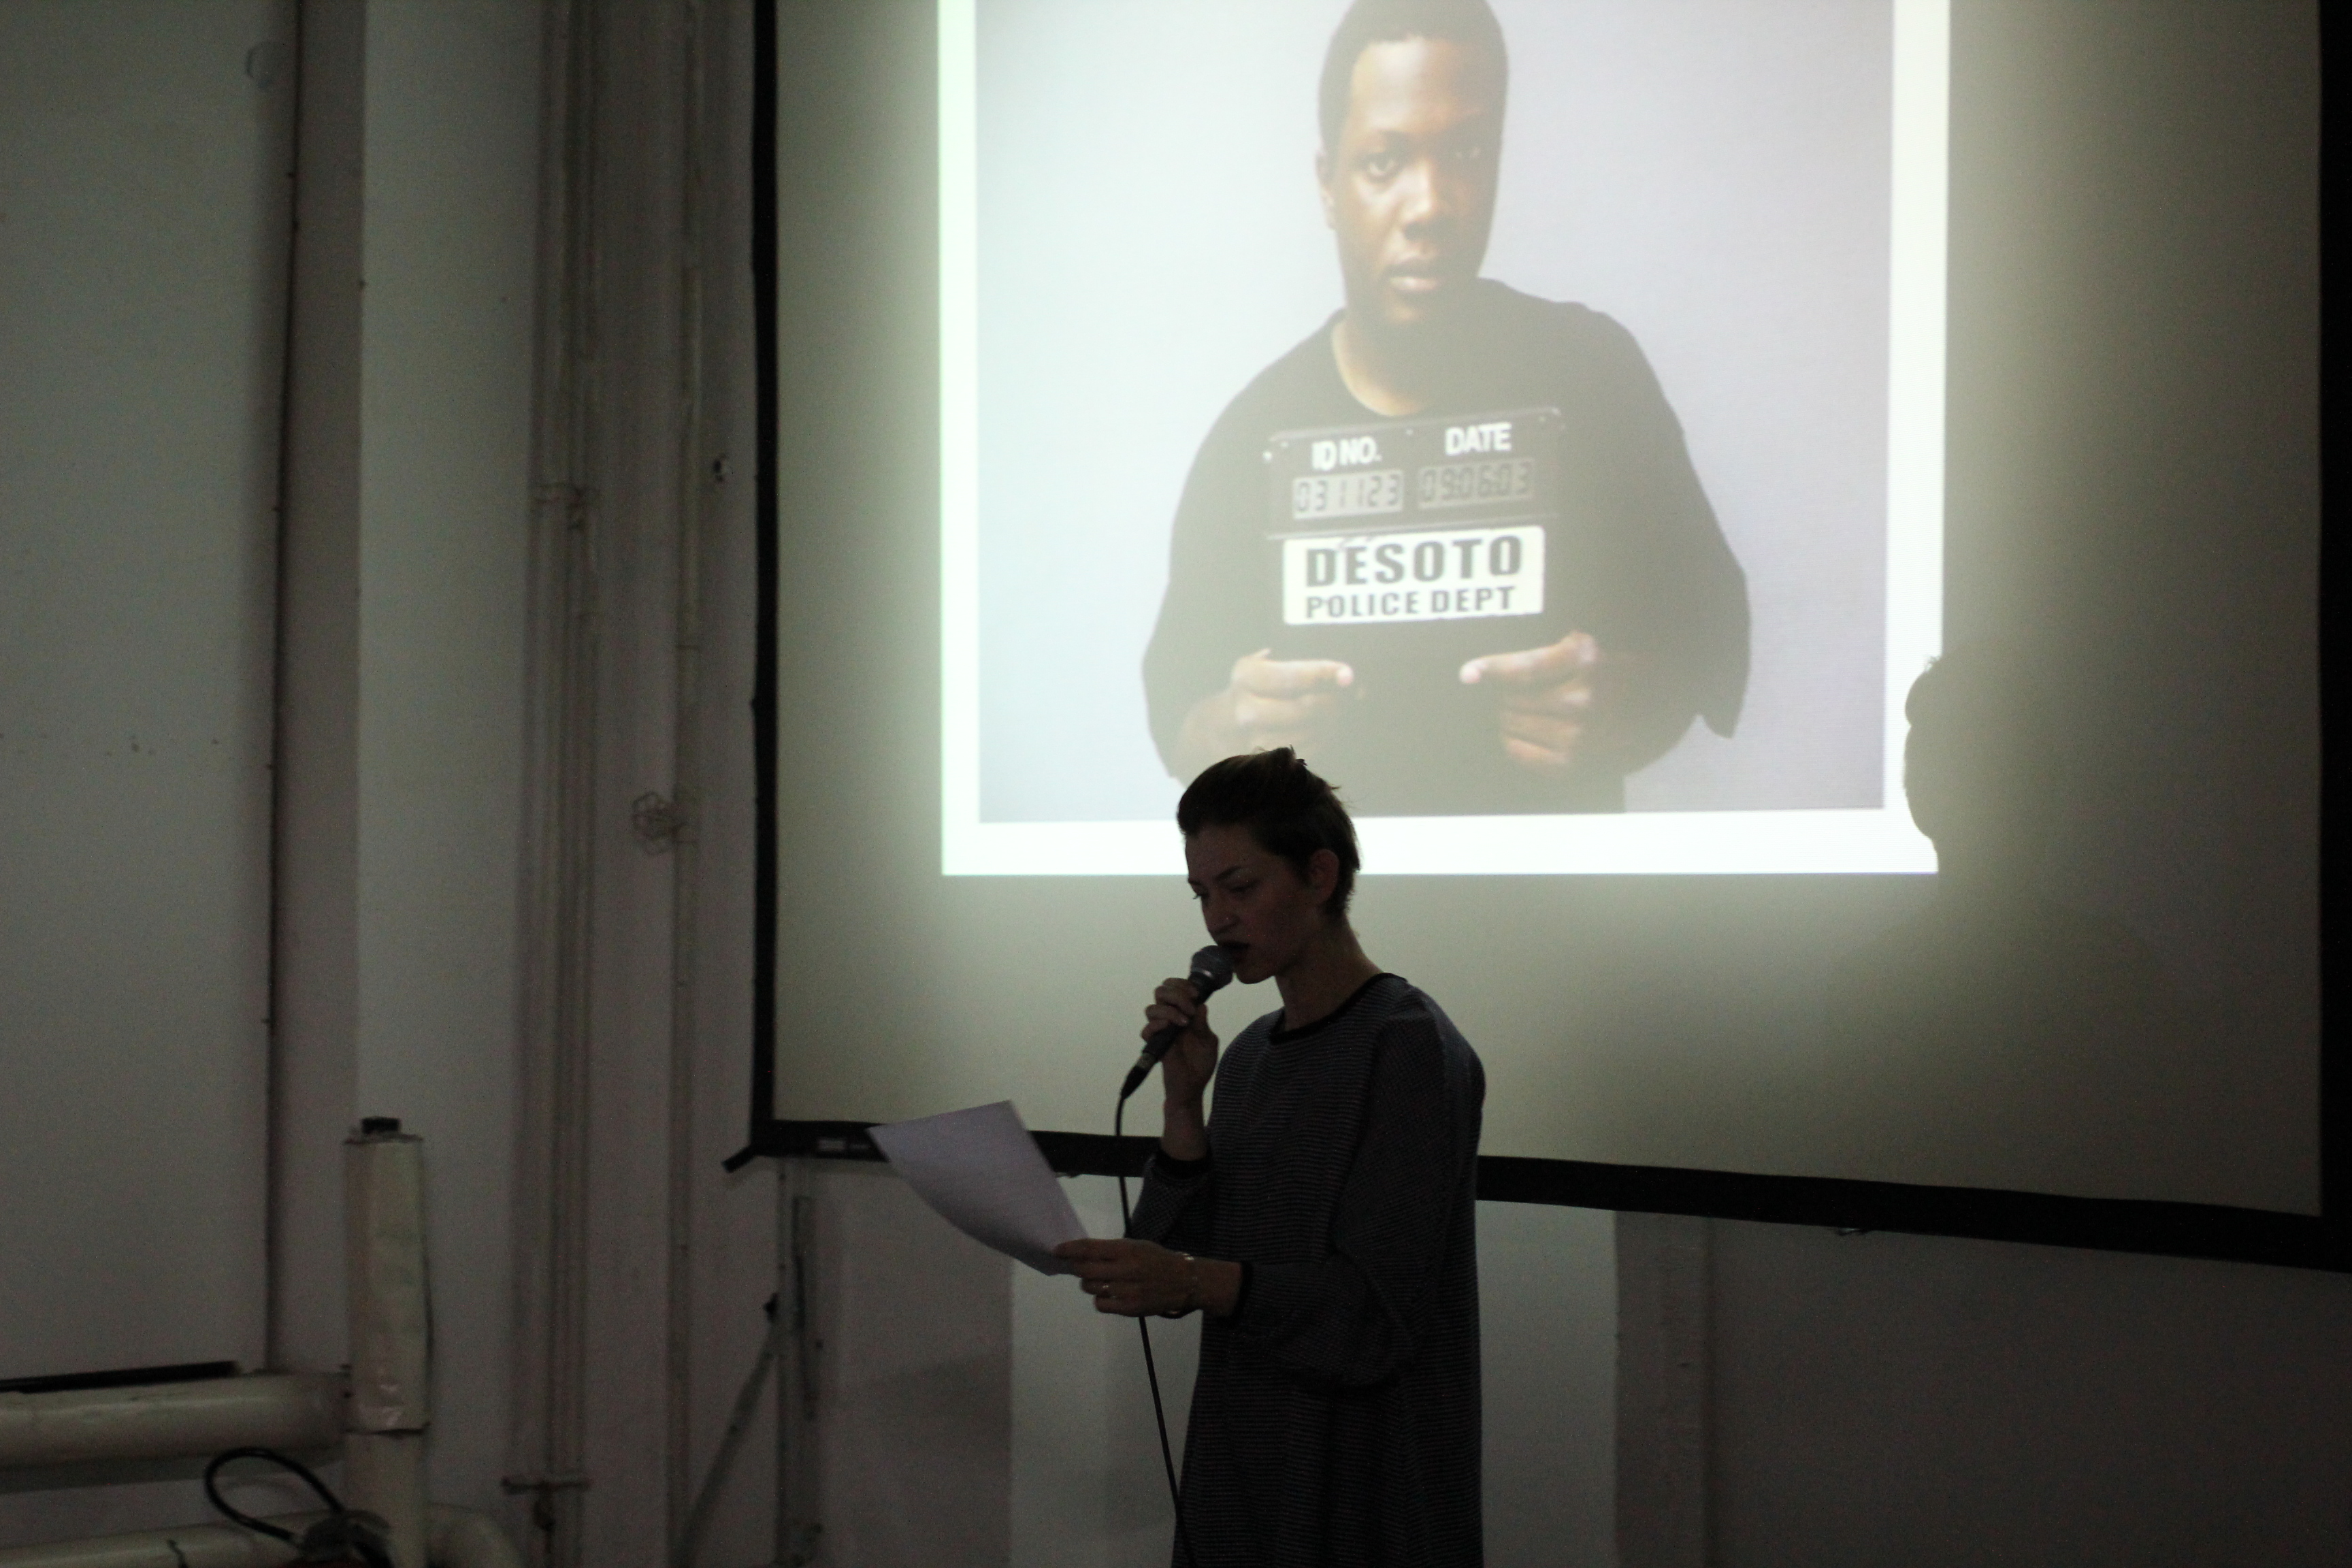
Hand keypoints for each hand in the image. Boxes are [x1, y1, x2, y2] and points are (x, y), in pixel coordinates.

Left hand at [1053, 1239, 1241, 1317]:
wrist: (1184, 1281)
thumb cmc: (1156, 1260)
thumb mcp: (1136, 1246)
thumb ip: (1111, 1250)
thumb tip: (1079, 1254)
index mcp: (1127, 1250)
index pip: (1090, 1249)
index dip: (1070, 1249)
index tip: (1057, 1250)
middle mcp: (1126, 1270)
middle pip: (1085, 1270)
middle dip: (1077, 1268)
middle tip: (1078, 1267)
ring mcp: (1128, 1291)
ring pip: (1090, 1288)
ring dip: (1089, 1283)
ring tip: (1102, 1280)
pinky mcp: (1130, 1309)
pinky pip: (1101, 1304)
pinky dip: (1101, 1298)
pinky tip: (1111, 1294)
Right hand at [1144, 975, 1219, 1106]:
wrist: (1192, 1088)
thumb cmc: (1200, 1064)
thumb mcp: (1208, 1042)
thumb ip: (1203, 1024)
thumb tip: (1200, 1005)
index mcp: (1183, 1014)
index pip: (1175, 989)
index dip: (1182, 985)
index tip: (1195, 994)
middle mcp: (1170, 1019)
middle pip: (1160, 992)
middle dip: (1176, 993)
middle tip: (1189, 1007)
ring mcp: (1161, 1031)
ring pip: (1152, 1008)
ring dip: (1169, 1010)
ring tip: (1185, 1022)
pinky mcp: (1155, 1045)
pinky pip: (1147, 1030)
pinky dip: (1158, 1025)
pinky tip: (1171, 1028)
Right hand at [1174, 649, 1354, 774]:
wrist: (1220, 727)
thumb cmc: (1256, 691)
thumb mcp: (1267, 668)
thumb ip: (1302, 669)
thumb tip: (1346, 678)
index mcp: (1247, 676)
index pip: (1292, 676)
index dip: (1324, 674)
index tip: (1348, 674)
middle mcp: (1246, 710)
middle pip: (1303, 708)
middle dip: (1332, 701)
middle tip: (1347, 696)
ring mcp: (1253, 740)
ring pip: (1308, 733)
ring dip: (1329, 723)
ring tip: (1335, 712)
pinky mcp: (1264, 762)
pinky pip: (1305, 752)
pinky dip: (1321, 739)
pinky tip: (1322, 729)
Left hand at [1459, 631, 1615, 774]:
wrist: (1657, 710)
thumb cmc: (1616, 671)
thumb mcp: (1590, 645)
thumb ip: (1552, 652)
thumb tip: (1495, 669)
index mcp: (1588, 660)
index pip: (1525, 669)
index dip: (1492, 670)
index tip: (1467, 674)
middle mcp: (1583, 699)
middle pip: (1512, 699)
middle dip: (1503, 695)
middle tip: (1510, 692)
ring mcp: (1579, 734)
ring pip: (1512, 724)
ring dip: (1506, 717)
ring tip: (1516, 711)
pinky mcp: (1573, 762)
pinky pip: (1519, 752)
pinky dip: (1510, 742)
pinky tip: (1515, 734)